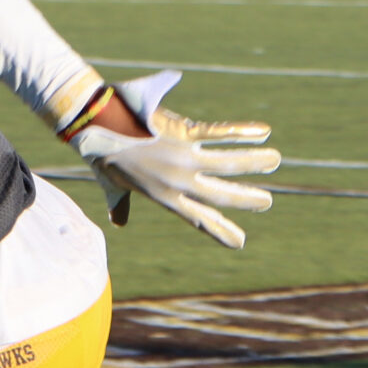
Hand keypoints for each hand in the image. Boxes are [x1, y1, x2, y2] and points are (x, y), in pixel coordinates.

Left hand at [72, 73, 278, 247]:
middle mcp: (176, 181)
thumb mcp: (112, 187)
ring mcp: (180, 157)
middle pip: (219, 194)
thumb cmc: (101, 155)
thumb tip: (118, 222)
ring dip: (253, 162)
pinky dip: (242, 132)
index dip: (220, 230)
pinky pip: (218, 132)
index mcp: (163, 197)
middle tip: (267, 201)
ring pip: (227, 163)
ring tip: (274, 161)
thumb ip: (120, 205)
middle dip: (246, 199)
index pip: (198, 218)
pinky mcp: (181, 133)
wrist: (93, 125)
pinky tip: (263, 132)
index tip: (239, 242)